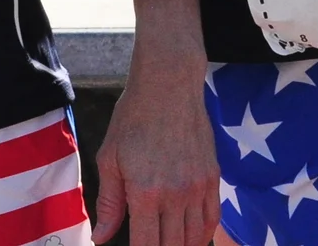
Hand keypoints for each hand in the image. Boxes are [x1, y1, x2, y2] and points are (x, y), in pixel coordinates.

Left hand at [92, 56, 219, 245]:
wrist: (169, 87)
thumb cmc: (133, 119)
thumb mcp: (110, 158)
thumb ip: (110, 203)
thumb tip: (102, 238)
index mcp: (146, 192)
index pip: (147, 244)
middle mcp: (177, 196)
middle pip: (173, 245)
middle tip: (148, 243)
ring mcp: (199, 189)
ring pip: (195, 238)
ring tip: (165, 242)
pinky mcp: (214, 180)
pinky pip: (212, 221)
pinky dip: (202, 235)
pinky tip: (189, 237)